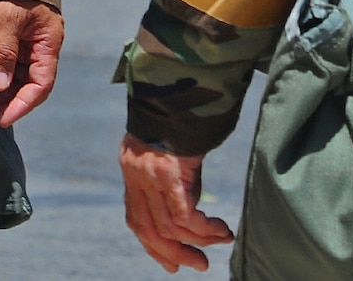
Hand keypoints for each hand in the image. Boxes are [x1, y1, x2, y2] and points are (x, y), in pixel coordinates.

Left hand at [0, 0, 61, 127]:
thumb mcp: (8, 17)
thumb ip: (4, 50)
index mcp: (48, 45)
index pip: (40, 86)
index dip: (22, 105)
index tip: (2, 119)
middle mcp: (41, 50)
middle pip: (28, 87)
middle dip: (8, 105)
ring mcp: (29, 47)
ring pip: (18, 81)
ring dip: (2, 98)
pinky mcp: (16, 42)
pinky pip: (10, 70)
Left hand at [119, 132, 232, 272]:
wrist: (179, 88)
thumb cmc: (181, 120)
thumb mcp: (169, 156)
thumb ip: (173, 185)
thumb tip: (192, 220)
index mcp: (131, 171)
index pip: (135, 220)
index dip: (153, 246)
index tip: (171, 264)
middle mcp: (135, 174)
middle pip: (148, 229)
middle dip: (174, 252)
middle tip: (199, 264)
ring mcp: (148, 173)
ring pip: (169, 226)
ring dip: (198, 241)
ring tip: (220, 241)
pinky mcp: (167, 171)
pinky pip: (183, 214)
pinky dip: (203, 228)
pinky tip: (220, 230)